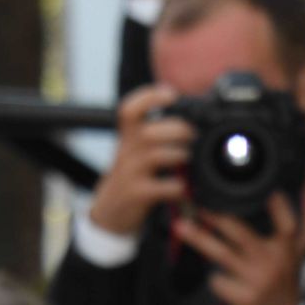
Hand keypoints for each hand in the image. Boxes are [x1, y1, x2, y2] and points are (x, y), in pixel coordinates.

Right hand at [88, 83, 192, 236]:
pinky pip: (161, 187)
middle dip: (176, 130)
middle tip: (193, 135)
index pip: (129, 110)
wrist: (111, 210)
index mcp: (127, 136)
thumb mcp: (136, 150)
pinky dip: (177, 186)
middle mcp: (126, 151)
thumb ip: (156, 134)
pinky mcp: (137, 194)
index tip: (171, 94)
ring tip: (189, 159)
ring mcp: (130, 173)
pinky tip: (184, 187)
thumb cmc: (133, 176)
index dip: (148, 98)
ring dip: (179, 155)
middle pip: (148, 132)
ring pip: (156, 156)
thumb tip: (191, 122)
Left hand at [173, 191, 304, 304]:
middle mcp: (273, 261)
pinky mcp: (242, 298)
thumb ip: (304, 223)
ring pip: (221, 253)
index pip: (284, 220)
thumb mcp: (300, 253)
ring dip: (199, 238)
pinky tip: (221, 280)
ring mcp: (256, 280)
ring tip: (181, 226)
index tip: (258, 188)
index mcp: (287, 248)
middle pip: (239, 232)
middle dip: (215, 216)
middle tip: (196, 203)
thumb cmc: (286, 284)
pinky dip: (214, 278)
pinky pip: (217, 280)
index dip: (274, 202)